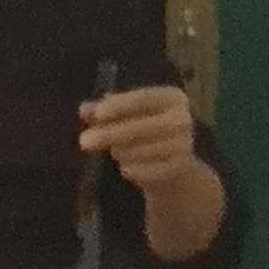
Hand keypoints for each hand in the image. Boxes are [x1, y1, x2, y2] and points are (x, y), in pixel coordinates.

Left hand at [83, 84, 225, 264]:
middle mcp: (182, 119)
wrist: (175, 166)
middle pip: (141, 126)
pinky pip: (146, 171)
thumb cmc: (146, 134)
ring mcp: (184, 144)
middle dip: (110, 134)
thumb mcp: (127, 117)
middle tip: (84, 142)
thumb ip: (104, 111)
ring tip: (116, 152)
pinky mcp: (179, 168)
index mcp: (172, 97)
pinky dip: (130, 170)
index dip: (120, 105)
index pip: (144, 98)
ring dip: (120, 152)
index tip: (97, 114)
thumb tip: (84, 109)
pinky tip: (126, 168)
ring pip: (140, 150)